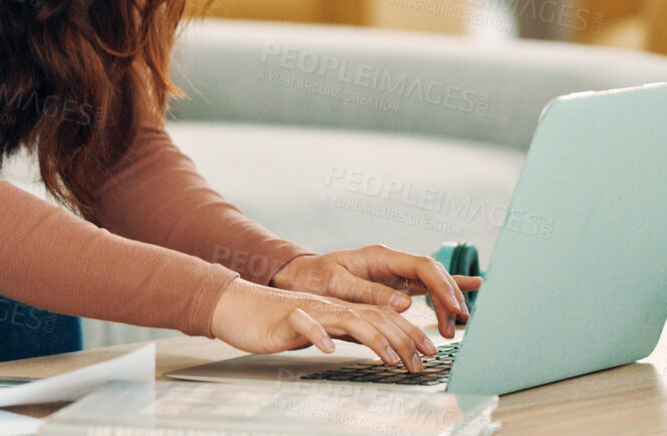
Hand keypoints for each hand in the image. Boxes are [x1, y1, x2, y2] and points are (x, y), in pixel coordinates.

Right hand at [207, 278, 437, 371]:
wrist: (238, 307)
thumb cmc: (277, 321)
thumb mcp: (320, 328)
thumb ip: (346, 332)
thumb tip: (377, 343)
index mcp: (340, 309)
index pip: (381, 316)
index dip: (407, 332)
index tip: (427, 352)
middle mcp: (330, 306)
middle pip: (373, 316)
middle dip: (402, 337)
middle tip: (421, 360)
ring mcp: (309, 310)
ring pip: (347, 319)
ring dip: (372, 339)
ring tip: (389, 358)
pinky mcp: (286, 316)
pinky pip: (304, 323)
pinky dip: (318, 335)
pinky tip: (328, 349)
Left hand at [268, 246, 480, 337]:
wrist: (300, 277)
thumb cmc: (314, 278)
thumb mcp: (337, 284)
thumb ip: (370, 293)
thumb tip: (404, 304)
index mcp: (379, 256)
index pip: (421, 266)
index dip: (441, 285)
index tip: (452, 307)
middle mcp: (391, 262)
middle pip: (431, 274)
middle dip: (448, 297)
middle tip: (456, 322)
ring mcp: (394, 273)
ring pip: (430, 282)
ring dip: (445, 302)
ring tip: (453, 326)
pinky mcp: (393, 285)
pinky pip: (423, 287)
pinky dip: (444, 290)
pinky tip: (470, 286)